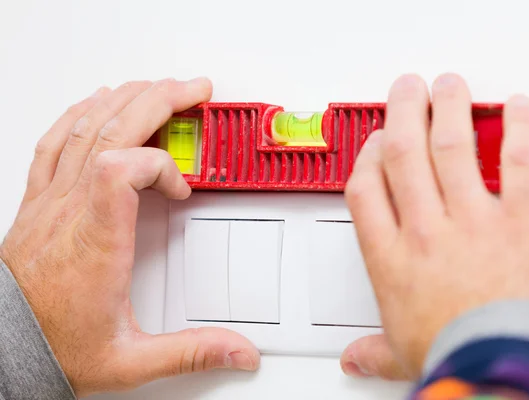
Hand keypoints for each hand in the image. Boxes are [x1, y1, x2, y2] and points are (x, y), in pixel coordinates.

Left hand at [0, 78, 259, 396]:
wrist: (6, 349)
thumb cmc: (58, 347)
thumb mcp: (132, 361)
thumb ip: (191, 352)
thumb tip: (239, 352)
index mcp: (97, 242)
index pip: (123, 168)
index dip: (162, 165)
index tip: (181, 190)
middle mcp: (71, 211)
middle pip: (113, 131)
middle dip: (160, 101)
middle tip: (194, 90)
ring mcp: (52, 201)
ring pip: (86, 128)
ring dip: (127, 99)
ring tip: (158, 87)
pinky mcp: (39, 201)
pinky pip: (56, 142)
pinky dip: (80, 113)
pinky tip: (97, 102)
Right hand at [339, 73, 528, 379]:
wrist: (503, 366)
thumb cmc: (453, 356)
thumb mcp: (400, 354)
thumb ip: (373, 351)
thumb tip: (354, 359)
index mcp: (390, 255)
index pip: (365, 187)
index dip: (367, 156)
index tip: (374, 142)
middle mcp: (425, 228)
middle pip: (403, 152)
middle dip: (402, 111)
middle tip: (406, 90)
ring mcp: (472, 218)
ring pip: (450, 145)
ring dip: (447, 107)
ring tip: (448, 85)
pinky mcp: (518, 219)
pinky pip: (517, 162)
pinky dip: (519, 128)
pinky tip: (517, 107)